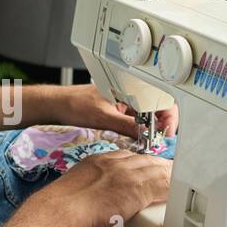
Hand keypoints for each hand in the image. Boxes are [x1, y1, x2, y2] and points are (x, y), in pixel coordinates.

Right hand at [42, 150, 171, 226]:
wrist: (63, 210)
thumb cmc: (61, 206)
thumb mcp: (73, 186)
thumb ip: (86, 186)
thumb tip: (87, 197)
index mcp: (98, 160)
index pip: (126, 156)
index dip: (138, 161)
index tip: (143, 167)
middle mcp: (115, 163)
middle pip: (145, 159)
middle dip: (157, 165)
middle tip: (168, 172)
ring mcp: (128, 175)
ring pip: (157, 170)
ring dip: (168, 175)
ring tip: (178, 182)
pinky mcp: (138, 190)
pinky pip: (162, 187)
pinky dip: (172, 189)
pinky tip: (177, 194)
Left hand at [54, 84, 178, 138]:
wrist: (57, 105)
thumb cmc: (74, 104)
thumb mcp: (103, 117)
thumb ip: (127, 125)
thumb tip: (147, 134)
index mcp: (130, 86)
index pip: (161, 98)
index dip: (169, 116)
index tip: (165, 132)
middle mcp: (131, 92)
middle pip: (158, 107)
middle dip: (161, 124)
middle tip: (158, 139)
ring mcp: (125, 102)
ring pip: (147, 115)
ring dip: (150, 128)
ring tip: (147, 139)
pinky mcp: (119, 110)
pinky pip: (136, 119)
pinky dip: (139, 129)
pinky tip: (136, 137)